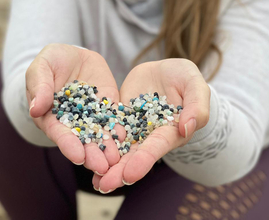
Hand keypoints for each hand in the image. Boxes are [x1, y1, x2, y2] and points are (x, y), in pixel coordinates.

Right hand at [26, 44, 123, 174]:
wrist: (73, 56)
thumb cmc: (51, 61)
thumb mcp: (41, 67)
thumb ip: (39, 86)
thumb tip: (35, 109)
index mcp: (52, 117)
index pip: (59, 133)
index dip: (68, 144)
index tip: (77, 156)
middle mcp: (73, 121)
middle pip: (82, 140)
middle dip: (91, 154)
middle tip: (102, 167)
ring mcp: (92, 115)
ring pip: (99, 134)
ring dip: (107, 148)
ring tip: (116, 161)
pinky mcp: (107, 107)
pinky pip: (114, 119)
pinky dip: (120, 129)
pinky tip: (127, 138)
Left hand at [93, 59, 209, 192]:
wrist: (163, 71)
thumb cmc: (184, 78)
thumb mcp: (195, 85)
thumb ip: (197, 106)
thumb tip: (186, 127)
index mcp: (169, 130)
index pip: (156, 147)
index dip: (144, 161)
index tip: (129, 175)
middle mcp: (149, 134)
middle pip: (135, 155)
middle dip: (120, 171)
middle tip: (104, 185)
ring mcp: (133, 127)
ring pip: (119, 148)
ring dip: (107, 164)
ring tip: (94, 181)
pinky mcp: (119, 118)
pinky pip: (107, 131)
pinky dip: (98, 143)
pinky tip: (84, 154)